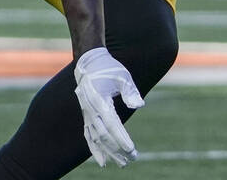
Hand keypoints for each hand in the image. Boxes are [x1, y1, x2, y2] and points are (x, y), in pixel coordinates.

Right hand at [74, 47, 143, 167]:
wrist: (89, 63)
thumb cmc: (109, 68)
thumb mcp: (123, 76)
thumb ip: (130, 91)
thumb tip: (139, 105)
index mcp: (100, 101)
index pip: (112, 125)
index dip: (121, 138)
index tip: (131, 149)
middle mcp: (91, 111)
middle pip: (104, 136)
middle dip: (117, 149)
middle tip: (130, 160)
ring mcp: (87, 114)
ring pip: (96, 139)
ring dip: (108, 153)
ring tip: (121, 163)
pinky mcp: (87, 116)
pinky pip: (88, 136)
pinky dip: (94, 149)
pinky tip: (102, 161)